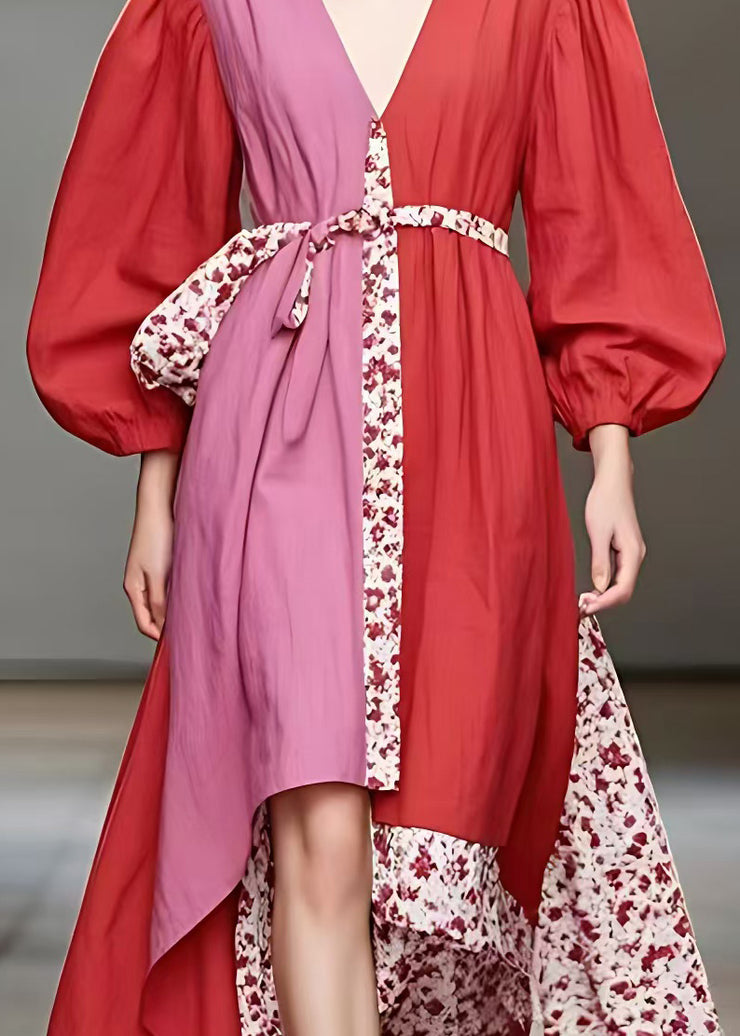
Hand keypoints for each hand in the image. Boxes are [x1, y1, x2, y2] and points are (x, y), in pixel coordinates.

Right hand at [123, 450, 179, 639]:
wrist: (159, 506)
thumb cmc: (155, 537)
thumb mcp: (158, 575)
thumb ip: (160, 603)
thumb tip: (163, 628)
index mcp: (133, 589)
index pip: (144, 624)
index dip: (159, 636)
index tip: (179, 643)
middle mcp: (140, 584)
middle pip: (153, 615)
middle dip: (169, 624)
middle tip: (191, 631)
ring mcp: (150, 574)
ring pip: (163, 601)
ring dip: (175, 609)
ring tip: (195, 613)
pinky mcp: (161, 564)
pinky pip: (169, 587)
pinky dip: (179, 594)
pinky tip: (193, 593)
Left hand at [579, 424, 646, 617]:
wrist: (613, 481)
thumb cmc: (606, 501)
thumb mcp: (598, 532)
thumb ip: (600, 561)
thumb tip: (599, 587)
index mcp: (633, 552)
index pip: (623, 589)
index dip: (605, 603)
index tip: (587, 608)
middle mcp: (636, 555)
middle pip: (624, 590)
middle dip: (604, 603)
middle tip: (582, 607)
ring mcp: (631, 553)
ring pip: (621, 584)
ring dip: (604, 596)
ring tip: (584, 601)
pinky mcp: (624, 549)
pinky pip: (618, 574)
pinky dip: (605, 585)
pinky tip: (592, 589)